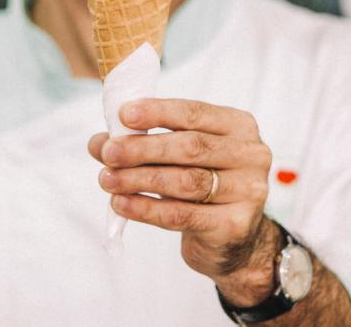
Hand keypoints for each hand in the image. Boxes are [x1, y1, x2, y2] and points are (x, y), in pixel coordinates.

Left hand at [87, 98, 276, 298]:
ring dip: (139, 179)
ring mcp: (248, 191)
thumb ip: (142, 143)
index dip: (158, 112)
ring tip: (107, 179)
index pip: (195, 112)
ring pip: (186, 181)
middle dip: (143, 148)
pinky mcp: (235, 225)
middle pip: (191, 146)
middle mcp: (251, 154)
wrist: (232, 238)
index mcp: (238, 126)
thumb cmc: (202, 184)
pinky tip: (122, 204)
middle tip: (109, 152)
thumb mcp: (176, 157)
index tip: (124, 114)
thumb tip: (99, 143)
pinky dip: (147, 209)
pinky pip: (183, 215)